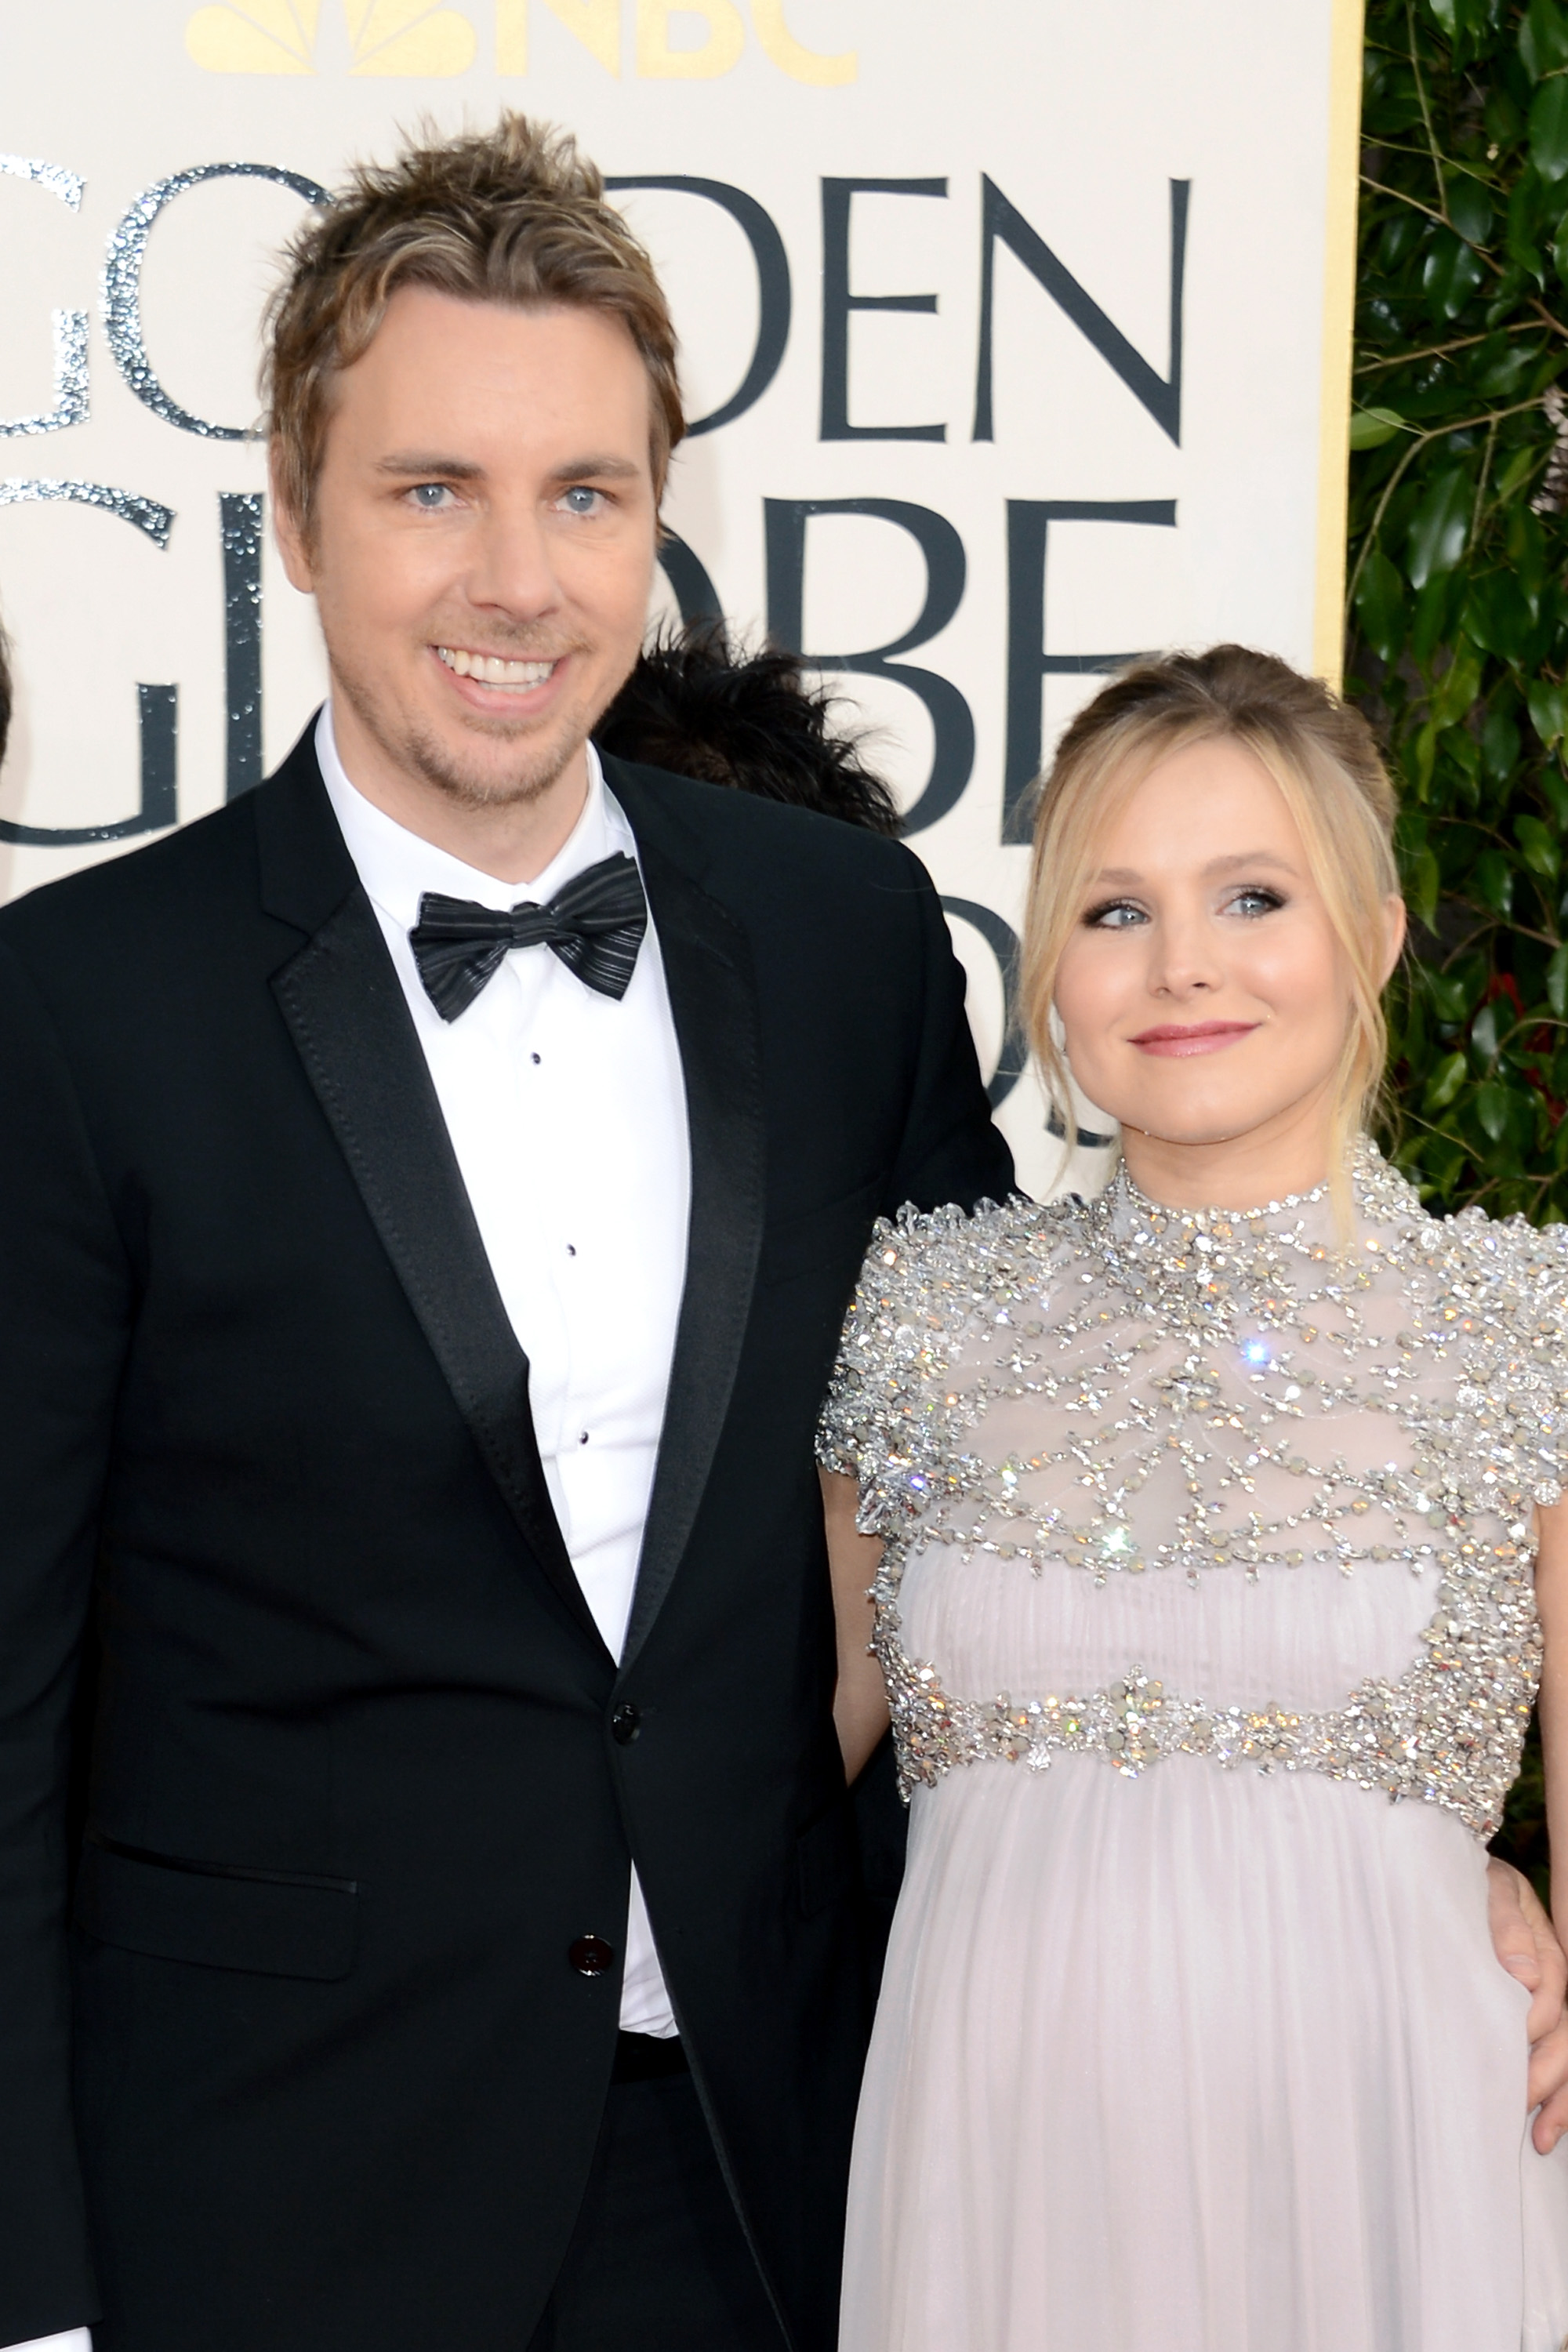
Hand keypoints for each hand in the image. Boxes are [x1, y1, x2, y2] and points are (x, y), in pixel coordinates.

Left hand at [1487, 1856, 1567, 2152]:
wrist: (1450, 1876)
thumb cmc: (1468, 1883)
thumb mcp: (1487, 1888)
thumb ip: (1504, 1923)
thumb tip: (1523, 1973)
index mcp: (1546, 1944)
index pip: (1552, 1986)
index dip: (1537, 2015)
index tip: (1516, 2038)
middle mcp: (1553, 1978)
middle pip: (1566, 2031)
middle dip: (1549, 2071)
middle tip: (1520, 2100)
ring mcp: (1548, 2004)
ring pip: (1567, 2056)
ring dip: (1560, 2100)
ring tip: (1541, 2139)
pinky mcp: (1536, 2023)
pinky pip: (1557, 2063)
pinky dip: (1556, 2101)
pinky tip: (1544, 2132)